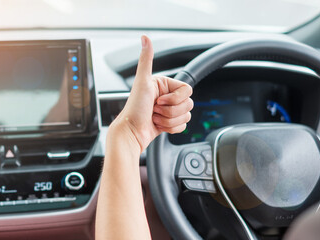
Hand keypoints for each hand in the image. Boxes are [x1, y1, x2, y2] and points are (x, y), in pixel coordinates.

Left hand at [109, 36, 192, 152]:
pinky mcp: (168, 123)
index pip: (187, 91)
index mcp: (163, 85)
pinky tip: (158, 125)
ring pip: (186, 116)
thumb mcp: (142, 81)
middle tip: (154, 110)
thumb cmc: (134, 109)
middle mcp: (166, 96)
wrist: (131, 133)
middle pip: (188, 104)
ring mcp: (168, 110)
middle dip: (171, 111)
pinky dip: (171, 128)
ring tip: (154, 118)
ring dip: (169, 120)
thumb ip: (146, 59)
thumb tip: (145, 37)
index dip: (175, 99)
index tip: (158, 100)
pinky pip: (182, 126)